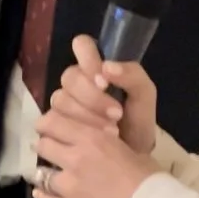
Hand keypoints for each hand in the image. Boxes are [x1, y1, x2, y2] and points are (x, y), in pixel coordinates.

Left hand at [34, 101, 154, 197]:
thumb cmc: (151, 181)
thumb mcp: (133, 150)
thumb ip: (109, 143)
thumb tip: (100, 140)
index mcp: (93, 138)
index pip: (53, 122)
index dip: (49, 125)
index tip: (53, 130)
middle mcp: (75, 158)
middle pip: (43, 144)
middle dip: (47, 147)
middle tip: (55, 154)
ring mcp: (68, 186)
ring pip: (40, 173)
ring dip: (46, 174)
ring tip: (53, 178)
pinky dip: (43, 196)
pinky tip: (48, 196)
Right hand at [48, 36, 157, 156]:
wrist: (132, 153)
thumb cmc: (136, 119)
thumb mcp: (144, 95)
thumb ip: (132, 75)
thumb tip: (107, 67)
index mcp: (96, 66)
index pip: (81, 45)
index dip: (89, 60)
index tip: (104, 81)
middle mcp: (76, 81)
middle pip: (70, 76)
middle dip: (93, 98)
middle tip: (116, 114)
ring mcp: (64, 101)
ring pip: (61, 99)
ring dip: (87, 116)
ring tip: (111, 131)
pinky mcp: (55, 123)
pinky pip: (54, 119)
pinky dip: (77, 130)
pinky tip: (94, 139)